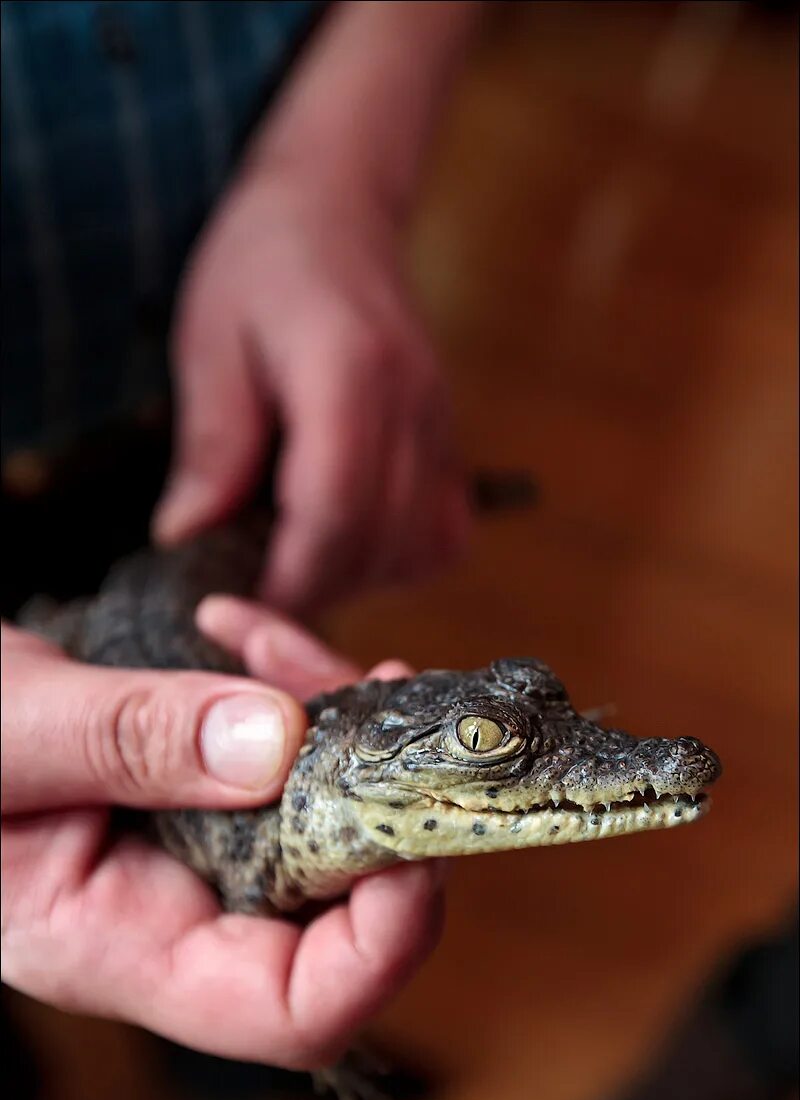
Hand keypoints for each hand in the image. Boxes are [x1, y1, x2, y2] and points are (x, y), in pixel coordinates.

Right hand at [1, 617, 443, 1068]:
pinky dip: (284, 683)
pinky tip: (240, 630)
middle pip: (339, 901)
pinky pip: (284, 750)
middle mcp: (176, 909)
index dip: (381, 949)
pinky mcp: (203, 786)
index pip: (290, 1008)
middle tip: (373, 684)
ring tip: (273, 638)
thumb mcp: (9, 733)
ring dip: (331, 715)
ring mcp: (196, 845)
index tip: (416, 840)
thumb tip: (276, 745)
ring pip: (326, 807)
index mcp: (119, 943)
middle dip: (377, 792)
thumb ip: (126, 742)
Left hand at [153, 161, 469, 615]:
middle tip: (254, 601)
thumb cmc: (262, 267)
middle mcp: (412, 405)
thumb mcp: (210, 341)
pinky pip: (444, 532)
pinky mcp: (449, 442)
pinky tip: (349, 545)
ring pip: (420, 547)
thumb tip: (188, 538)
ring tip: (295, 567)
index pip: (334, 508)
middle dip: (315, 590)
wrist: (339, 214)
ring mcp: (441, 426)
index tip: (240, 607)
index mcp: (348, 371)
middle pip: (379, 541)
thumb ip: (211, 443)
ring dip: (356, 580)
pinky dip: (399, 560)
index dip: (288, 576)